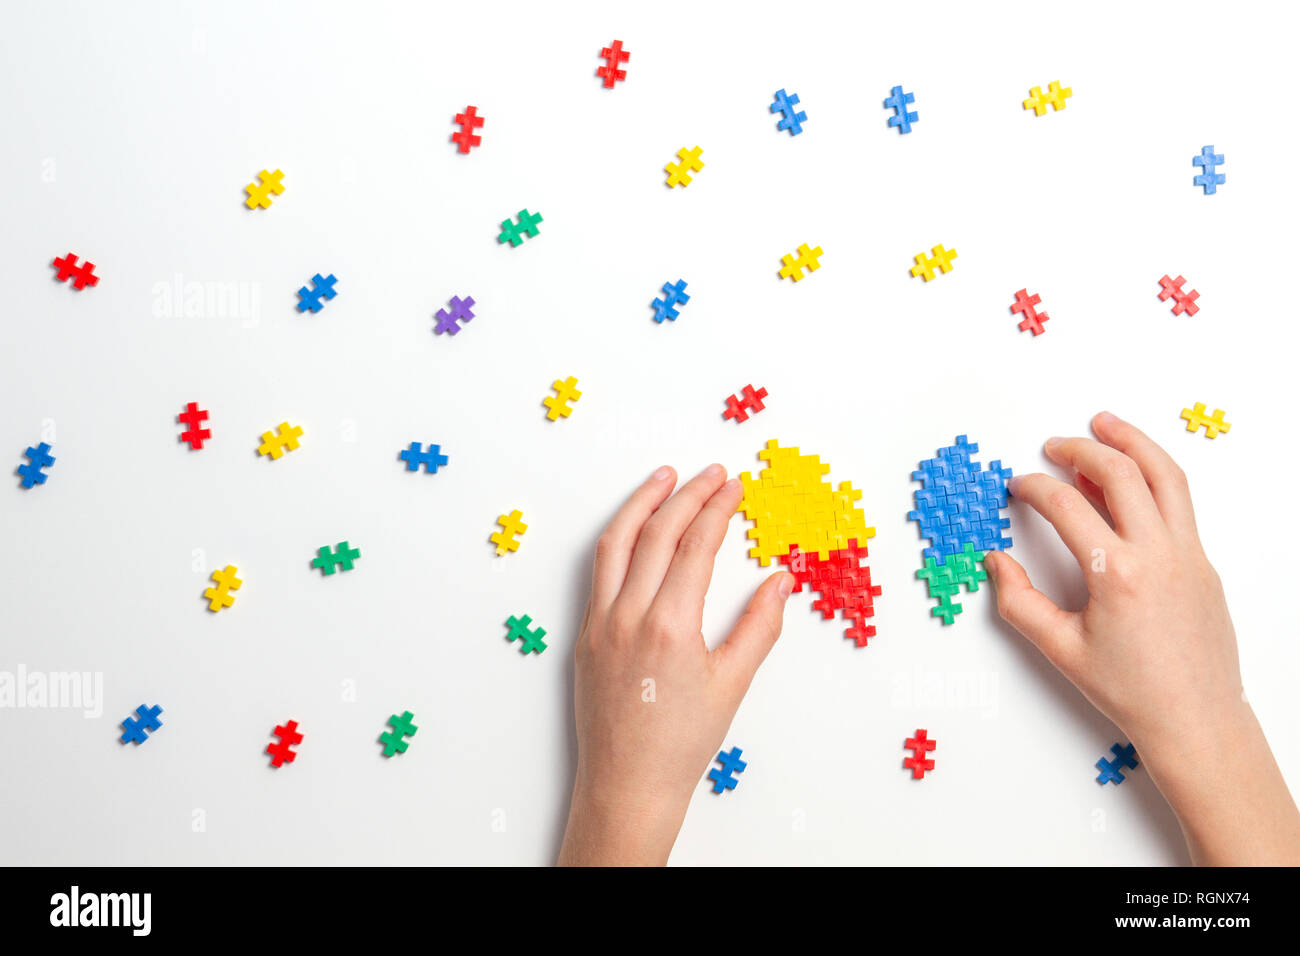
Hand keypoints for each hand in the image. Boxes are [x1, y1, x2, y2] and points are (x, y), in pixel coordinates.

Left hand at [557, 464, 793, 865]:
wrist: (628, 785)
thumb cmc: (680, 743)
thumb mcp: (732, 684)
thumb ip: (759, 626)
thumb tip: (780, 580)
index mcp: (668, 625)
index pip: (695, 546)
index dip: (717, 509)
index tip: (735, 486)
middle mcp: (627, 615)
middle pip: (657, 533)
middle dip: (687, 495)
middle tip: (712, 474)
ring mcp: (599, 622)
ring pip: (615, 543)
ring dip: (641, 504)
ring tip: (664, 478)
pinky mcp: (584, 634)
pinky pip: (598, 571)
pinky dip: (618, 538)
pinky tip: (634, 528)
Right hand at [986, 412, 1299, 863]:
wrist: (1196, 719)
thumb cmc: (1131, 692)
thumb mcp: (1060, 650)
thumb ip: (1019, 602)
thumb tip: (997, 561)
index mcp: (1117, 574)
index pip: (1067, 506)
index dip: (1034, 488)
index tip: (1018, 486)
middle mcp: (1158, 554)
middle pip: (1120, 473)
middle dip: (1080, 448)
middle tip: (1054, 444)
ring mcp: (1188, 554)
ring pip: (1165, 475)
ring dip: (1132, 441)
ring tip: (1105, 423)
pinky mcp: (1204, 562)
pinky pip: (1181, 501)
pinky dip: (1157, 474)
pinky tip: (1136, 473)